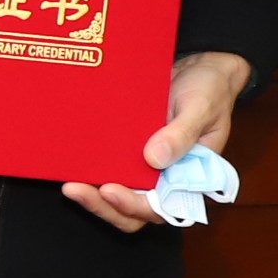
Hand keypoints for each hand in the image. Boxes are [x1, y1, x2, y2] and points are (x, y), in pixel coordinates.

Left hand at [66, 50, 252, 233]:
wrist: (200, 68)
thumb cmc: (209, 90)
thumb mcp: (201, 108)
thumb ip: (183, 134)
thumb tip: (155, 158)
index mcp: (190, 178)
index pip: (159, 207)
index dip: (133, 206)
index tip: (110, 191)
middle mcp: (165, 178)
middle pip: (131, 210)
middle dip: (103, 206)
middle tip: (76, 189)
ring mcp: (144, 166)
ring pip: (115, 194)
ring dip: (92, 194)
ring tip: (69, 183)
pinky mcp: (127, 150)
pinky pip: (107, 166)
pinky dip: (89, 170)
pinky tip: (71, 162)